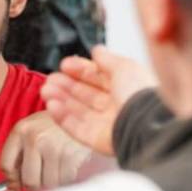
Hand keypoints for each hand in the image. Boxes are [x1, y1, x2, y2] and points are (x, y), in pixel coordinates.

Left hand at [0, 111, 92, 190]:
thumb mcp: (33, 132)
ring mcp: (54, 146)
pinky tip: (70, 163)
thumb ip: (19, 160)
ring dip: (54, 179)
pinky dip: (67, 176)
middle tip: (44, 172)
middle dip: (36, 182)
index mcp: (20, 130)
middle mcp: (35, 137)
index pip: (5, 165)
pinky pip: (65, 180)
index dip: (12, 179)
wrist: (85, 113)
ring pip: (48, 183)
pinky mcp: (71, 155)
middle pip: (28, 180)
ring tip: (59, 163)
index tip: (17, 184)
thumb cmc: (56, 126)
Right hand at [40, 45, 154, 155]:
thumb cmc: (140, 94)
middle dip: (67, 86)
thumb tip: (96, 49)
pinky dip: (63, 118)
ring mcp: (107, 124)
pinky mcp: (98, 140)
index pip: (98, 77)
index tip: (64, 64)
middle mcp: (116, 106)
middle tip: (50, 79)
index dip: (80, 70)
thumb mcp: (124, 67)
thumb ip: (107, 59)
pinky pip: (77, 128)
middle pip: (86, 95)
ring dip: (61, 100)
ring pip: (78, 111)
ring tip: (46, 90)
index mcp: (126, 87)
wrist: (146, 124)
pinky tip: (52, 106)